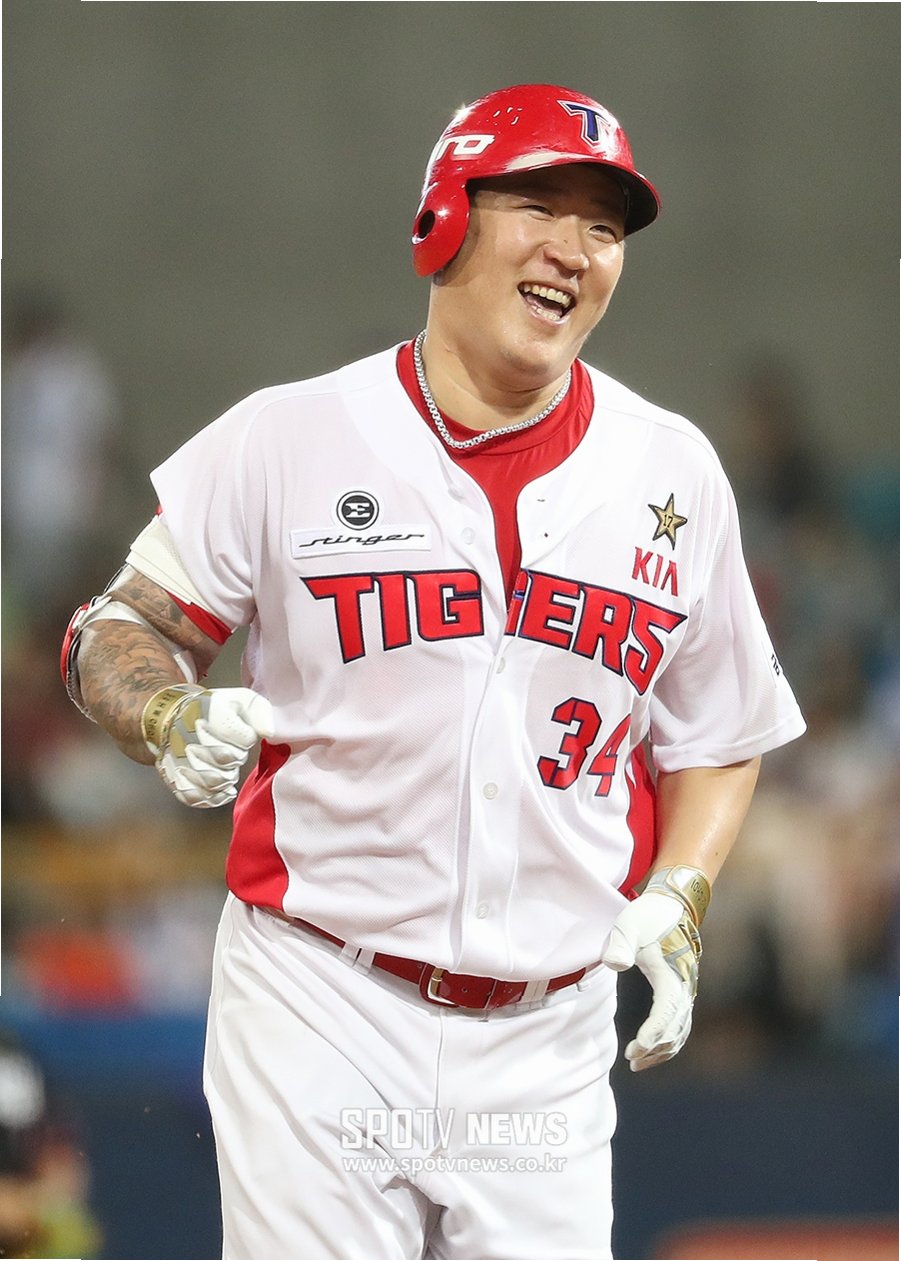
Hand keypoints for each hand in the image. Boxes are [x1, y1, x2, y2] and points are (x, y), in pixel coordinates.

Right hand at [142, 685, 274, 807]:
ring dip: (227, 777)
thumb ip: (260, 713)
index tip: (241, 732)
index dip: (247, 738)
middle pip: (227, 759)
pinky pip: (196, 797)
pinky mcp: (174, 777)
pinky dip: (214, 797)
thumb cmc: (214, 710)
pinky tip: (222, 789)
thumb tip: (269, 732)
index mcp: (208, 712)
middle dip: (236, 757)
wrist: (173, 716)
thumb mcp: (240, 700)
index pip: (243, 738)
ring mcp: (179, 758)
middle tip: (232, 750)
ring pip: (213, 781)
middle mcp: (189, 735)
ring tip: (225, 767)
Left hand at [602, 870, 706, 1071]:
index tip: (637, 1047)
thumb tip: (615, 964)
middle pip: (676, 1027)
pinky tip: (651, 1051)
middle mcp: (686, 985)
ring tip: (637, 1063)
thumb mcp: (629, 924)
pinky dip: (669, 1042)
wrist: (672, 907)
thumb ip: (620, 944)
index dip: (654, 1031)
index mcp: (673, 972)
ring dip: (662, 1050)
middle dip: (655, 1047)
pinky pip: (680, 1024)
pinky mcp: (683, 992)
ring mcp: (687, 990)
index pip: (667, 1009)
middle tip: (630, 1059)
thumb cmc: (647, 916)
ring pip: (681, 1030)